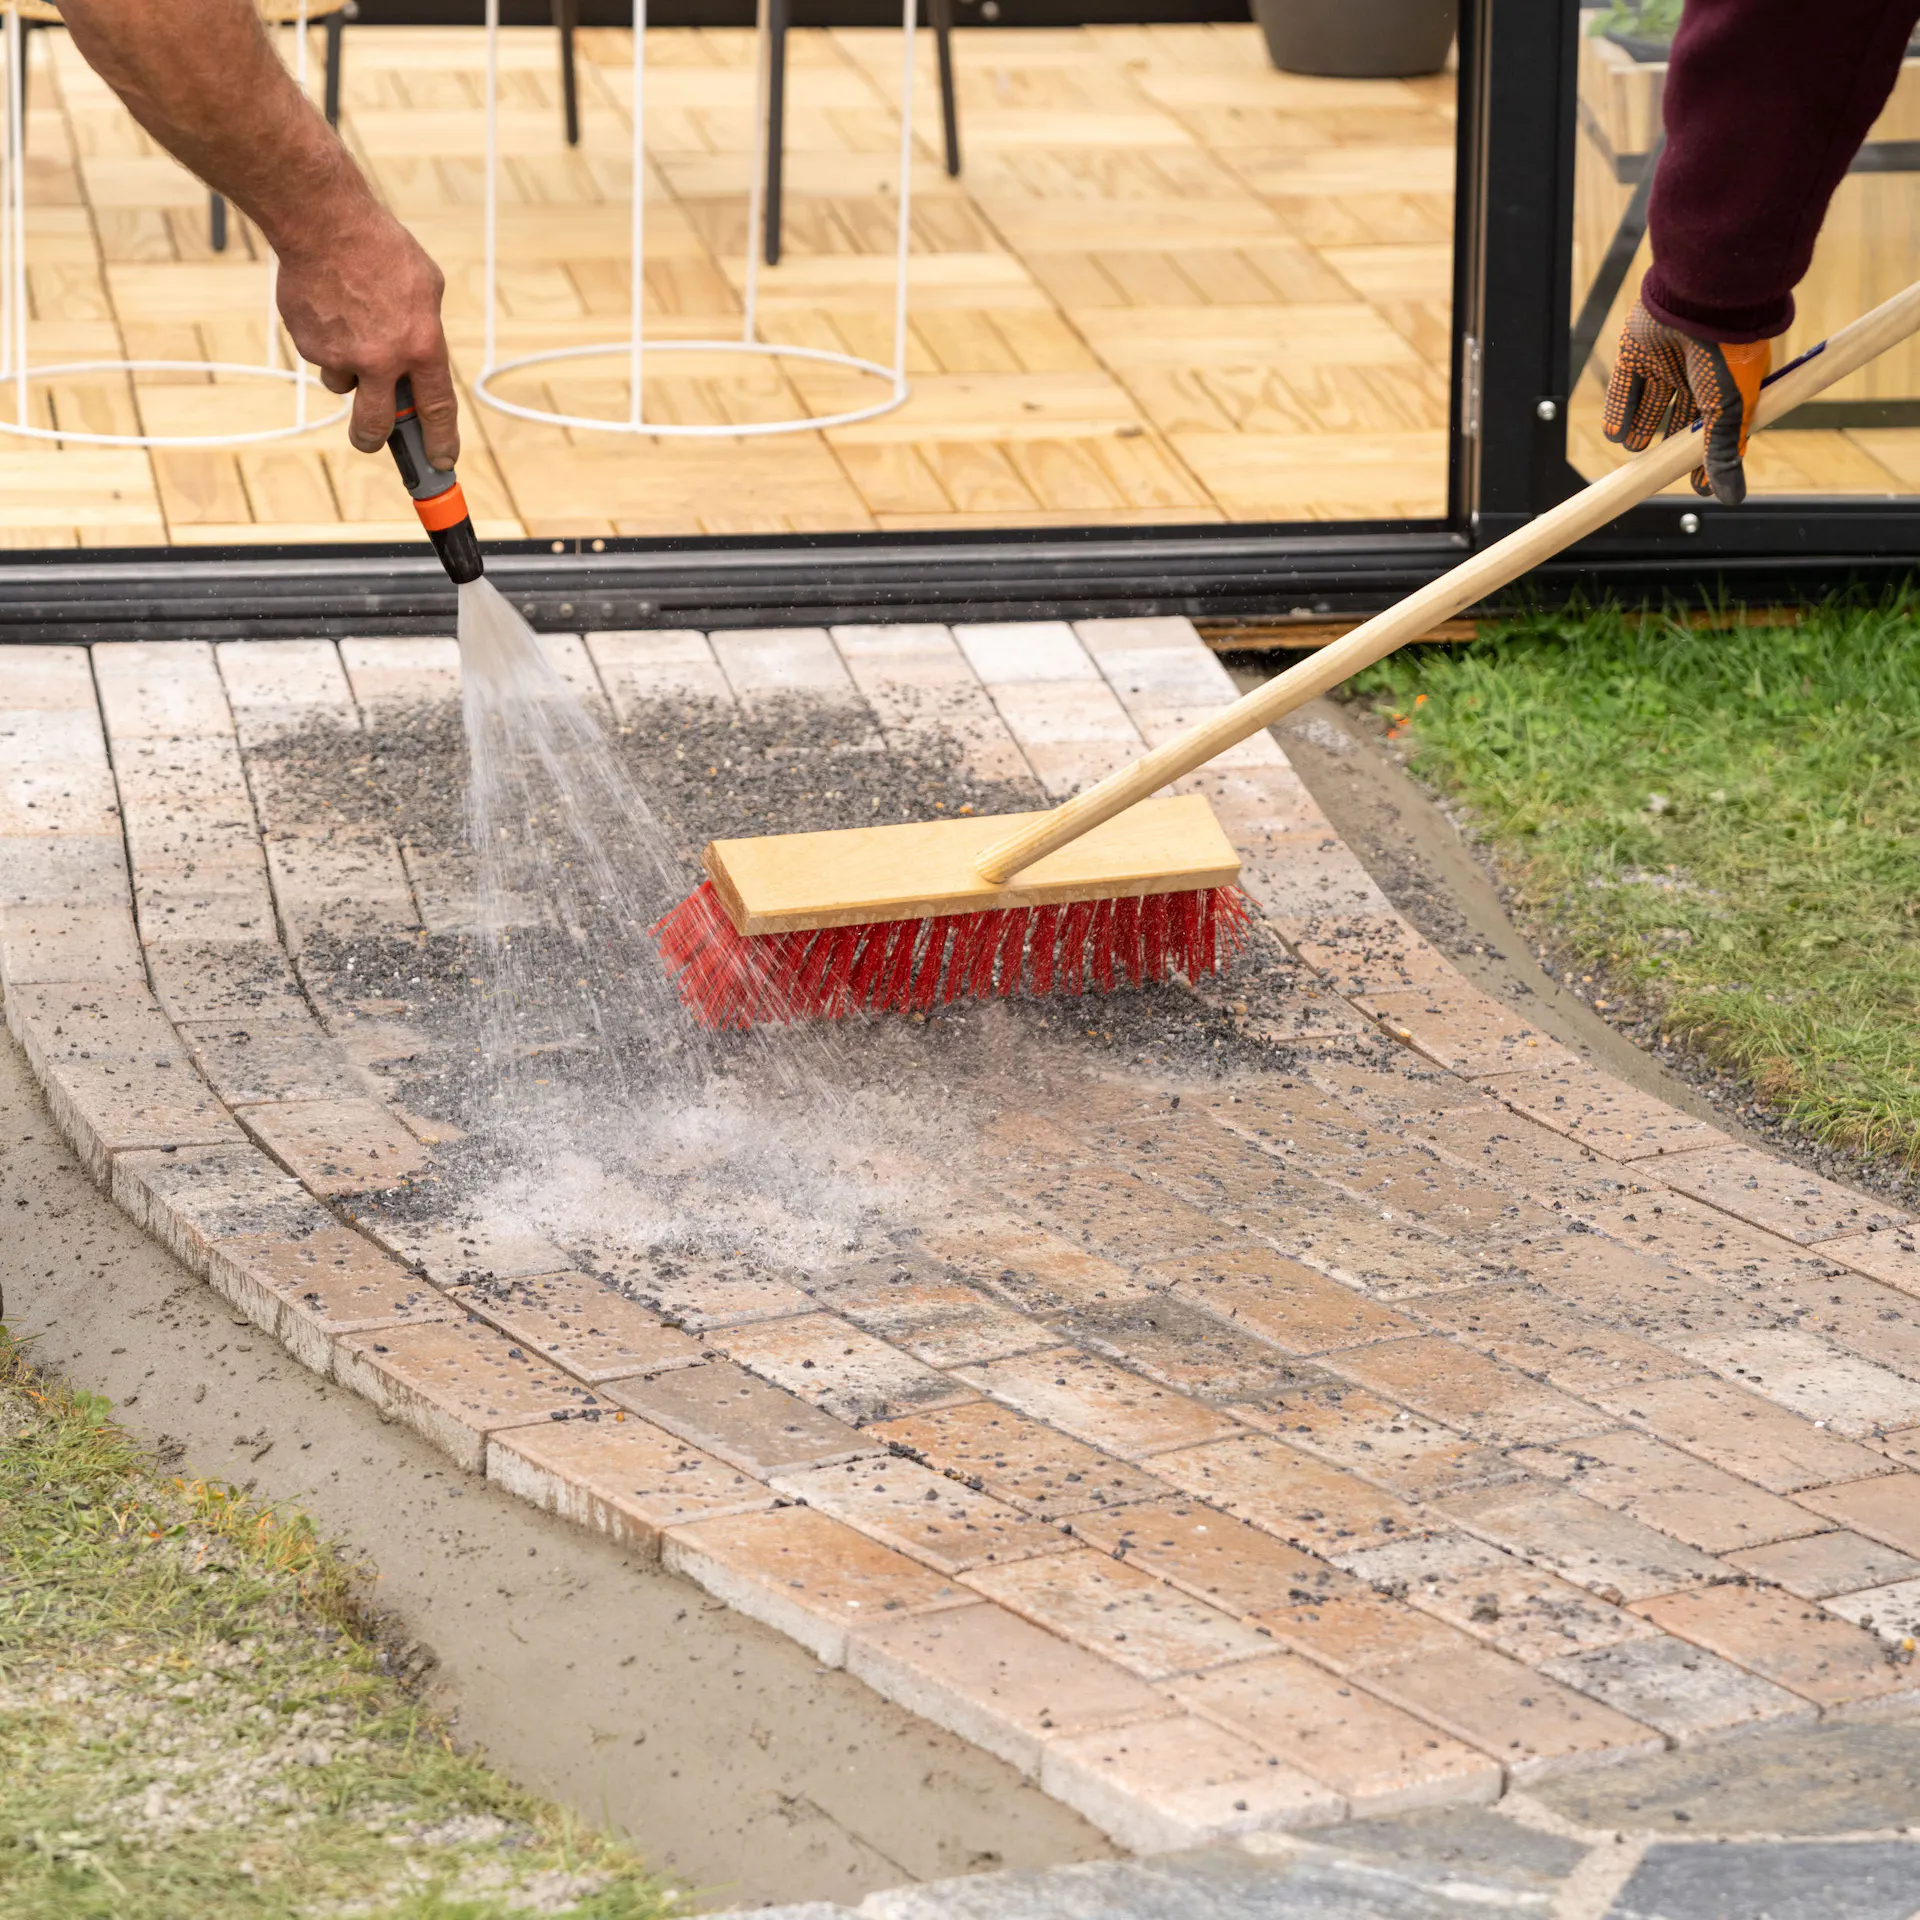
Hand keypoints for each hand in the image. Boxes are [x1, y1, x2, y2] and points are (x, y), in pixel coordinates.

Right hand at [275, 197, 458, 468]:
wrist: (323, 222)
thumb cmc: (381, 248)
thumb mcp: (426, 287)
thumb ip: (425, 330)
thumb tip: (420, 360)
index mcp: (422, 347)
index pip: (436, 410)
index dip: (440, 442)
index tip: (440, 463)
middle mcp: (382, 360)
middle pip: (376, 426)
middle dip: (373, 439)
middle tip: (371, 438)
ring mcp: (342, 355)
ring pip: (343, 385)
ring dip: (347, 370)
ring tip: (349, 325)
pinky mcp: (309, 344)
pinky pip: (321, 356)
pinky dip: (326, 341)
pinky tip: (329, 308)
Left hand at [1603, 298, 1769, 503]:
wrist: (1703, 300)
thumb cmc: (1726, 353)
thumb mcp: (1727, 409)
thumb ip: (1723, 452)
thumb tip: (1730, 498)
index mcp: (1727, 383)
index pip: (1715, 430)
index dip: (1706, 459)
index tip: (1699, 487)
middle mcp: (1696, 373)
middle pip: (1680, 419)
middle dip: (1670, 444)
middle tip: (1658, 469)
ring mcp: (1665, 361)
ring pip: (1649, 404)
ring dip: (1641, 429)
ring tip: (1635, 448)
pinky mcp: (1635, 352)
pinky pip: (1624, 387)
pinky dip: (1619, 411)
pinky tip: (1615, 435)